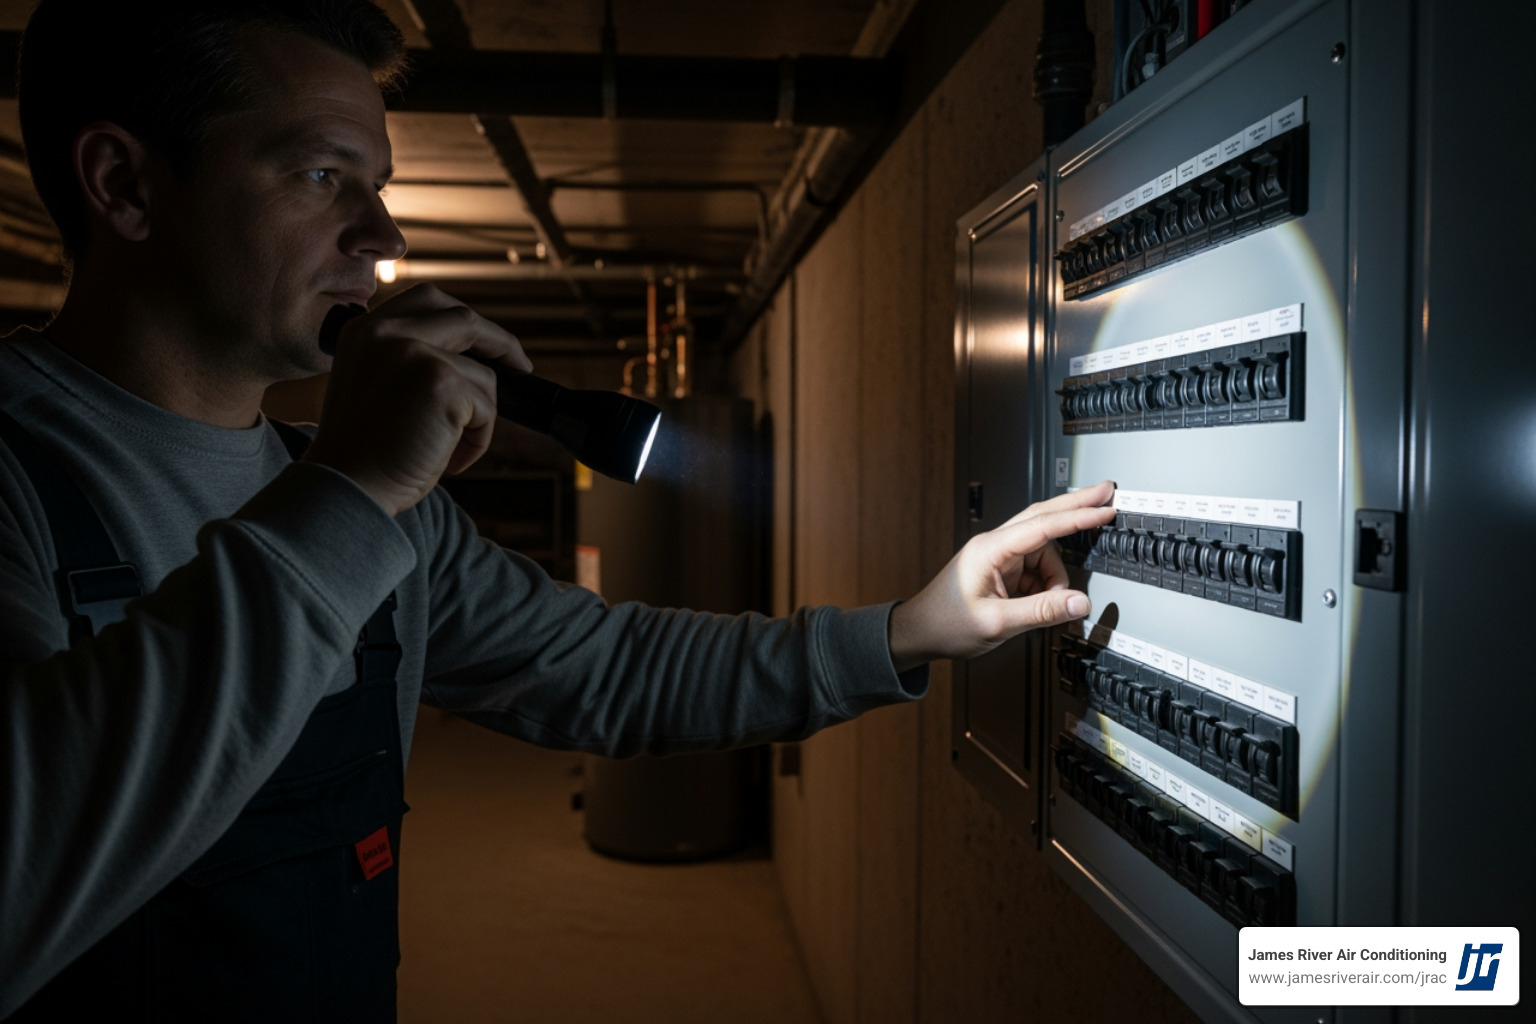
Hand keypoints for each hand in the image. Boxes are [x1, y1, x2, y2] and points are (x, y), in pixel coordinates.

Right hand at [302, 284, 531, 516]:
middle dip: (499, 343)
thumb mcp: (376, 388)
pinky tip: (450, 462)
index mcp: (363, 330)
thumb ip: (410, 361)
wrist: (344, 490)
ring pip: (482, 375)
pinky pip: (487, 407)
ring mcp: (414, 351)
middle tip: (520, 367)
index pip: (427, 302)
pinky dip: (479, 440)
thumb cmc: (362, 455)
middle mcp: (385, 331)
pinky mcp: (442, 381)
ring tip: (450, 450)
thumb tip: (473, 361)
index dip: (464, 320)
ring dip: (479, 417)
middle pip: (463, 318)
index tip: (485, 343)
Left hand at [886, 481, 1116, 671]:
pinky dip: (1045, 586)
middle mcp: (994, 546)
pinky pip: (1036, 570)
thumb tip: (1079, 602)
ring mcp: (998, 556)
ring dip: (1055, 578)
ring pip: (1045, 553)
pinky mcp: (1001, 570)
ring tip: (1047, 605)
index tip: (1103, 508)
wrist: (920, 633)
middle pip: (1043, 517)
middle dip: (1076, 508)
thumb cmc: (946, 624)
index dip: (1077, 516)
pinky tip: (1037, 604)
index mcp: (989, 549)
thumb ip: (1042, 612)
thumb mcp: (998, 623)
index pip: (1042, 525)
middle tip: (1106, 494)